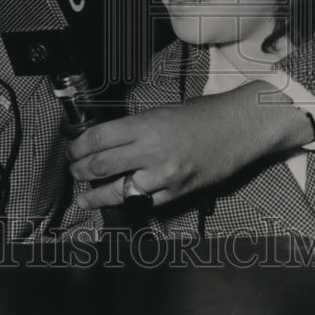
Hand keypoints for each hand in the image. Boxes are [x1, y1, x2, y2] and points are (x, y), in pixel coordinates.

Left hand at [69, 80, 314, 209]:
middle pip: (102, 165)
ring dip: (96, 195)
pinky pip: (145, 203)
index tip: (72, 150)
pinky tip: (117, 204)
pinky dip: (128, 203)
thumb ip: (137, 128)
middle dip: (81, 171)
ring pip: (118, 191)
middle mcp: (152, 151)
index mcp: (146, 124)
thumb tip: (109, 140)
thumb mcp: (164, 111)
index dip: (78, 147)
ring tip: (83, 198)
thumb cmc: (205, 114)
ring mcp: (164, 175)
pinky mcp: (178, 192)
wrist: (241, 127)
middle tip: (73, 171)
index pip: (99, 138)